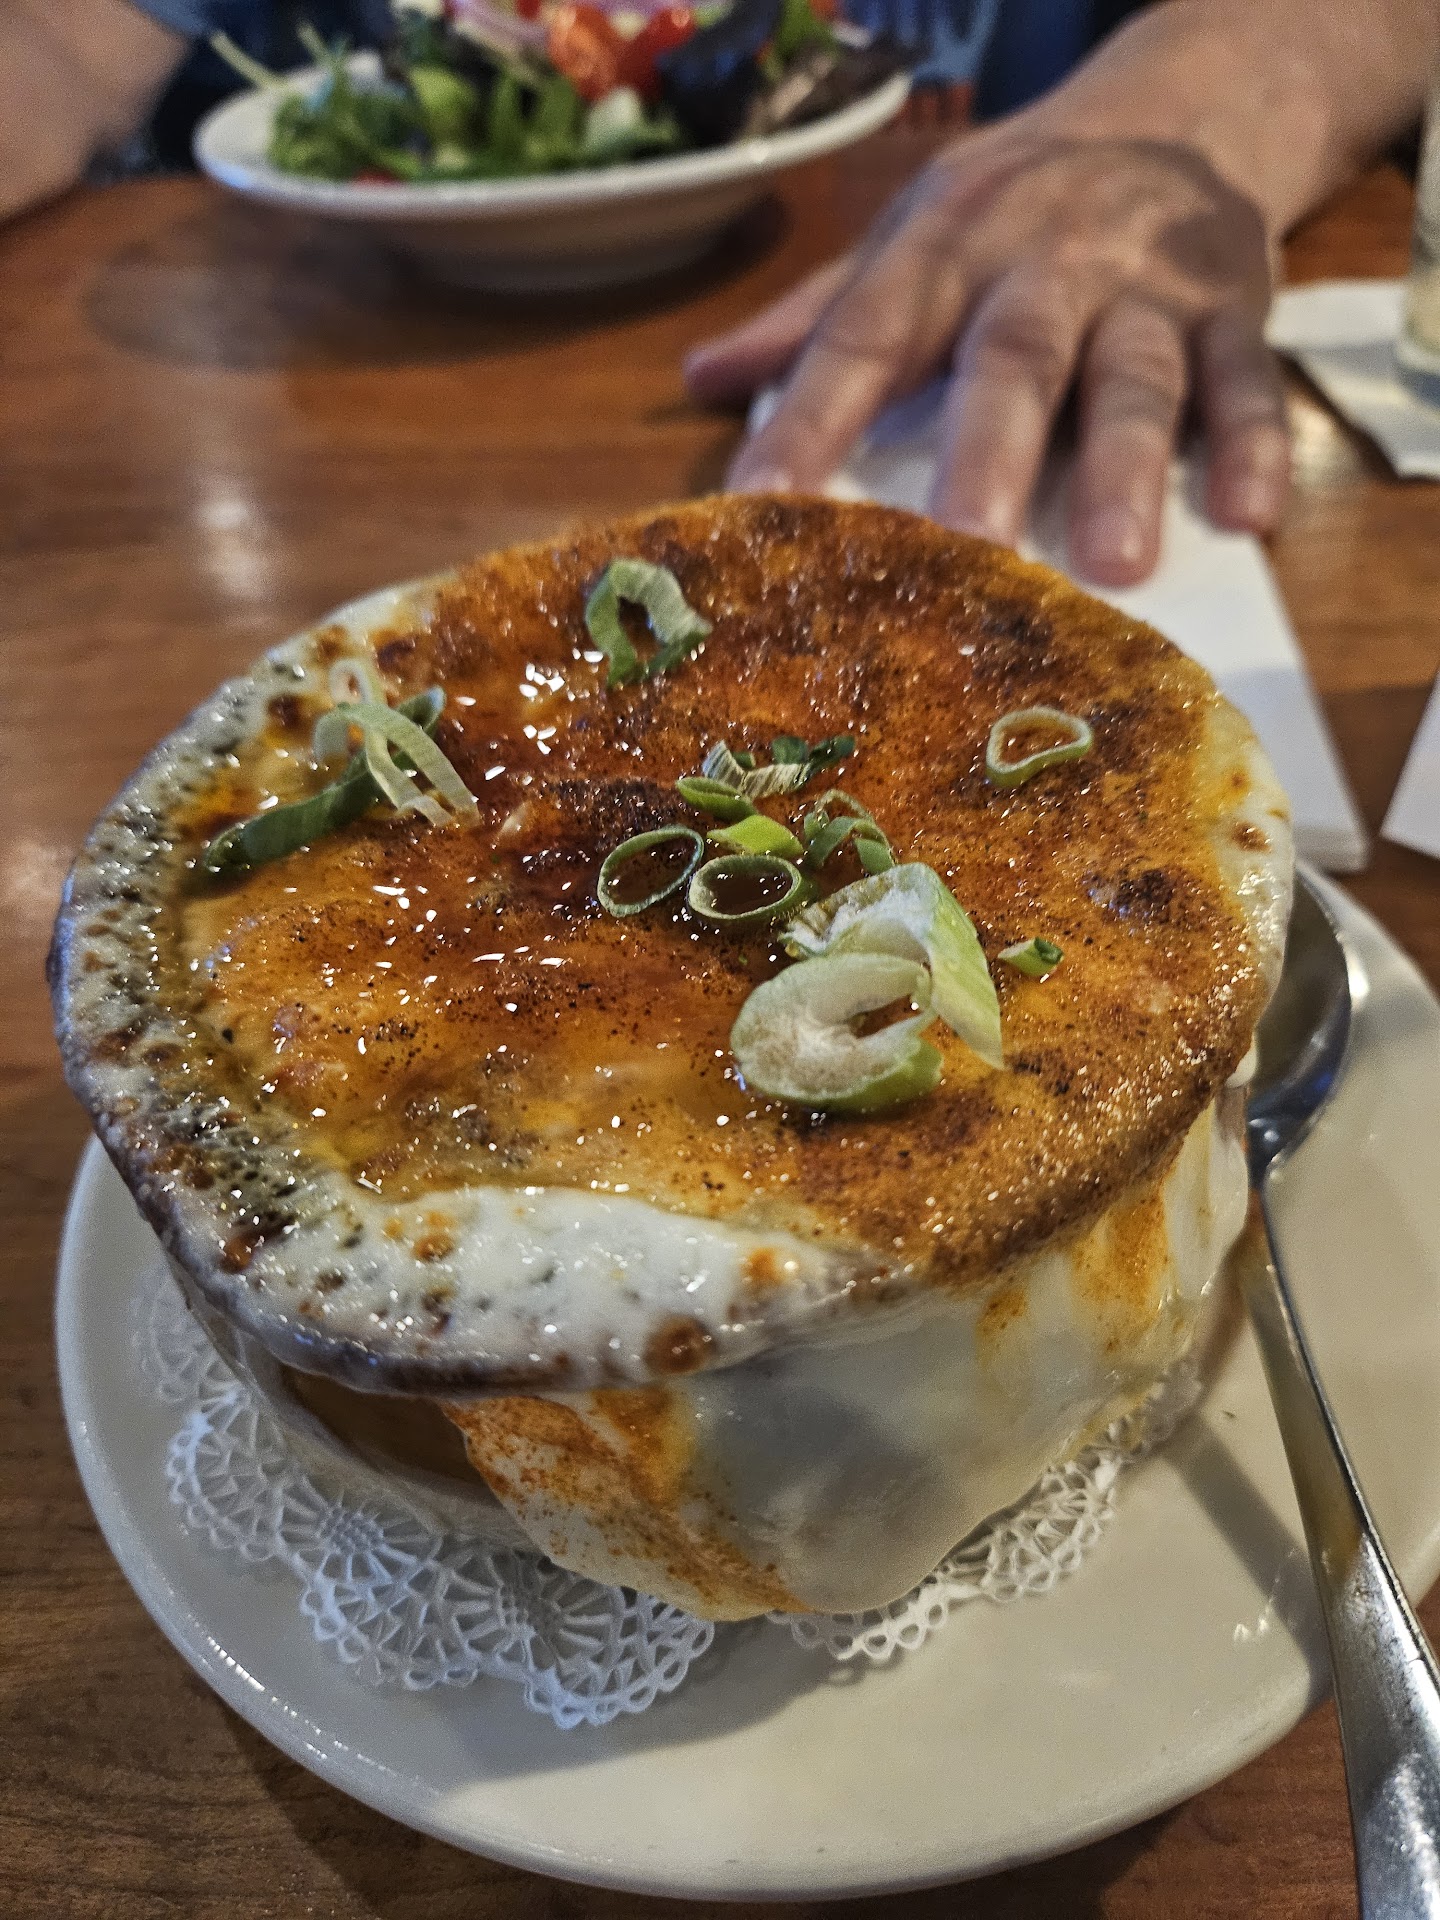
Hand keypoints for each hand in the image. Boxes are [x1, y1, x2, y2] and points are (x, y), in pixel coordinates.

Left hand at [685, 129, 1290, 584]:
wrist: (1176, 106)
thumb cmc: (1012, 206)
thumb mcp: (908, 240)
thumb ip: (814, 319)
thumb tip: (697, 379)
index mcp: (940, 250)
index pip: (861, 338)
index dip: (807, 419)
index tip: (760, 506)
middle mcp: (1042, 262)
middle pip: (1012, 358)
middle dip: (988, 453)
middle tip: (968, 548)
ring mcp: (1146, 286)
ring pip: (1135, 376)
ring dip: (1126, 469)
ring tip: (1112, 566)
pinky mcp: (1236, 306)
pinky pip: (1248, 378)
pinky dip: (1255, 443)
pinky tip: (1251, 515)